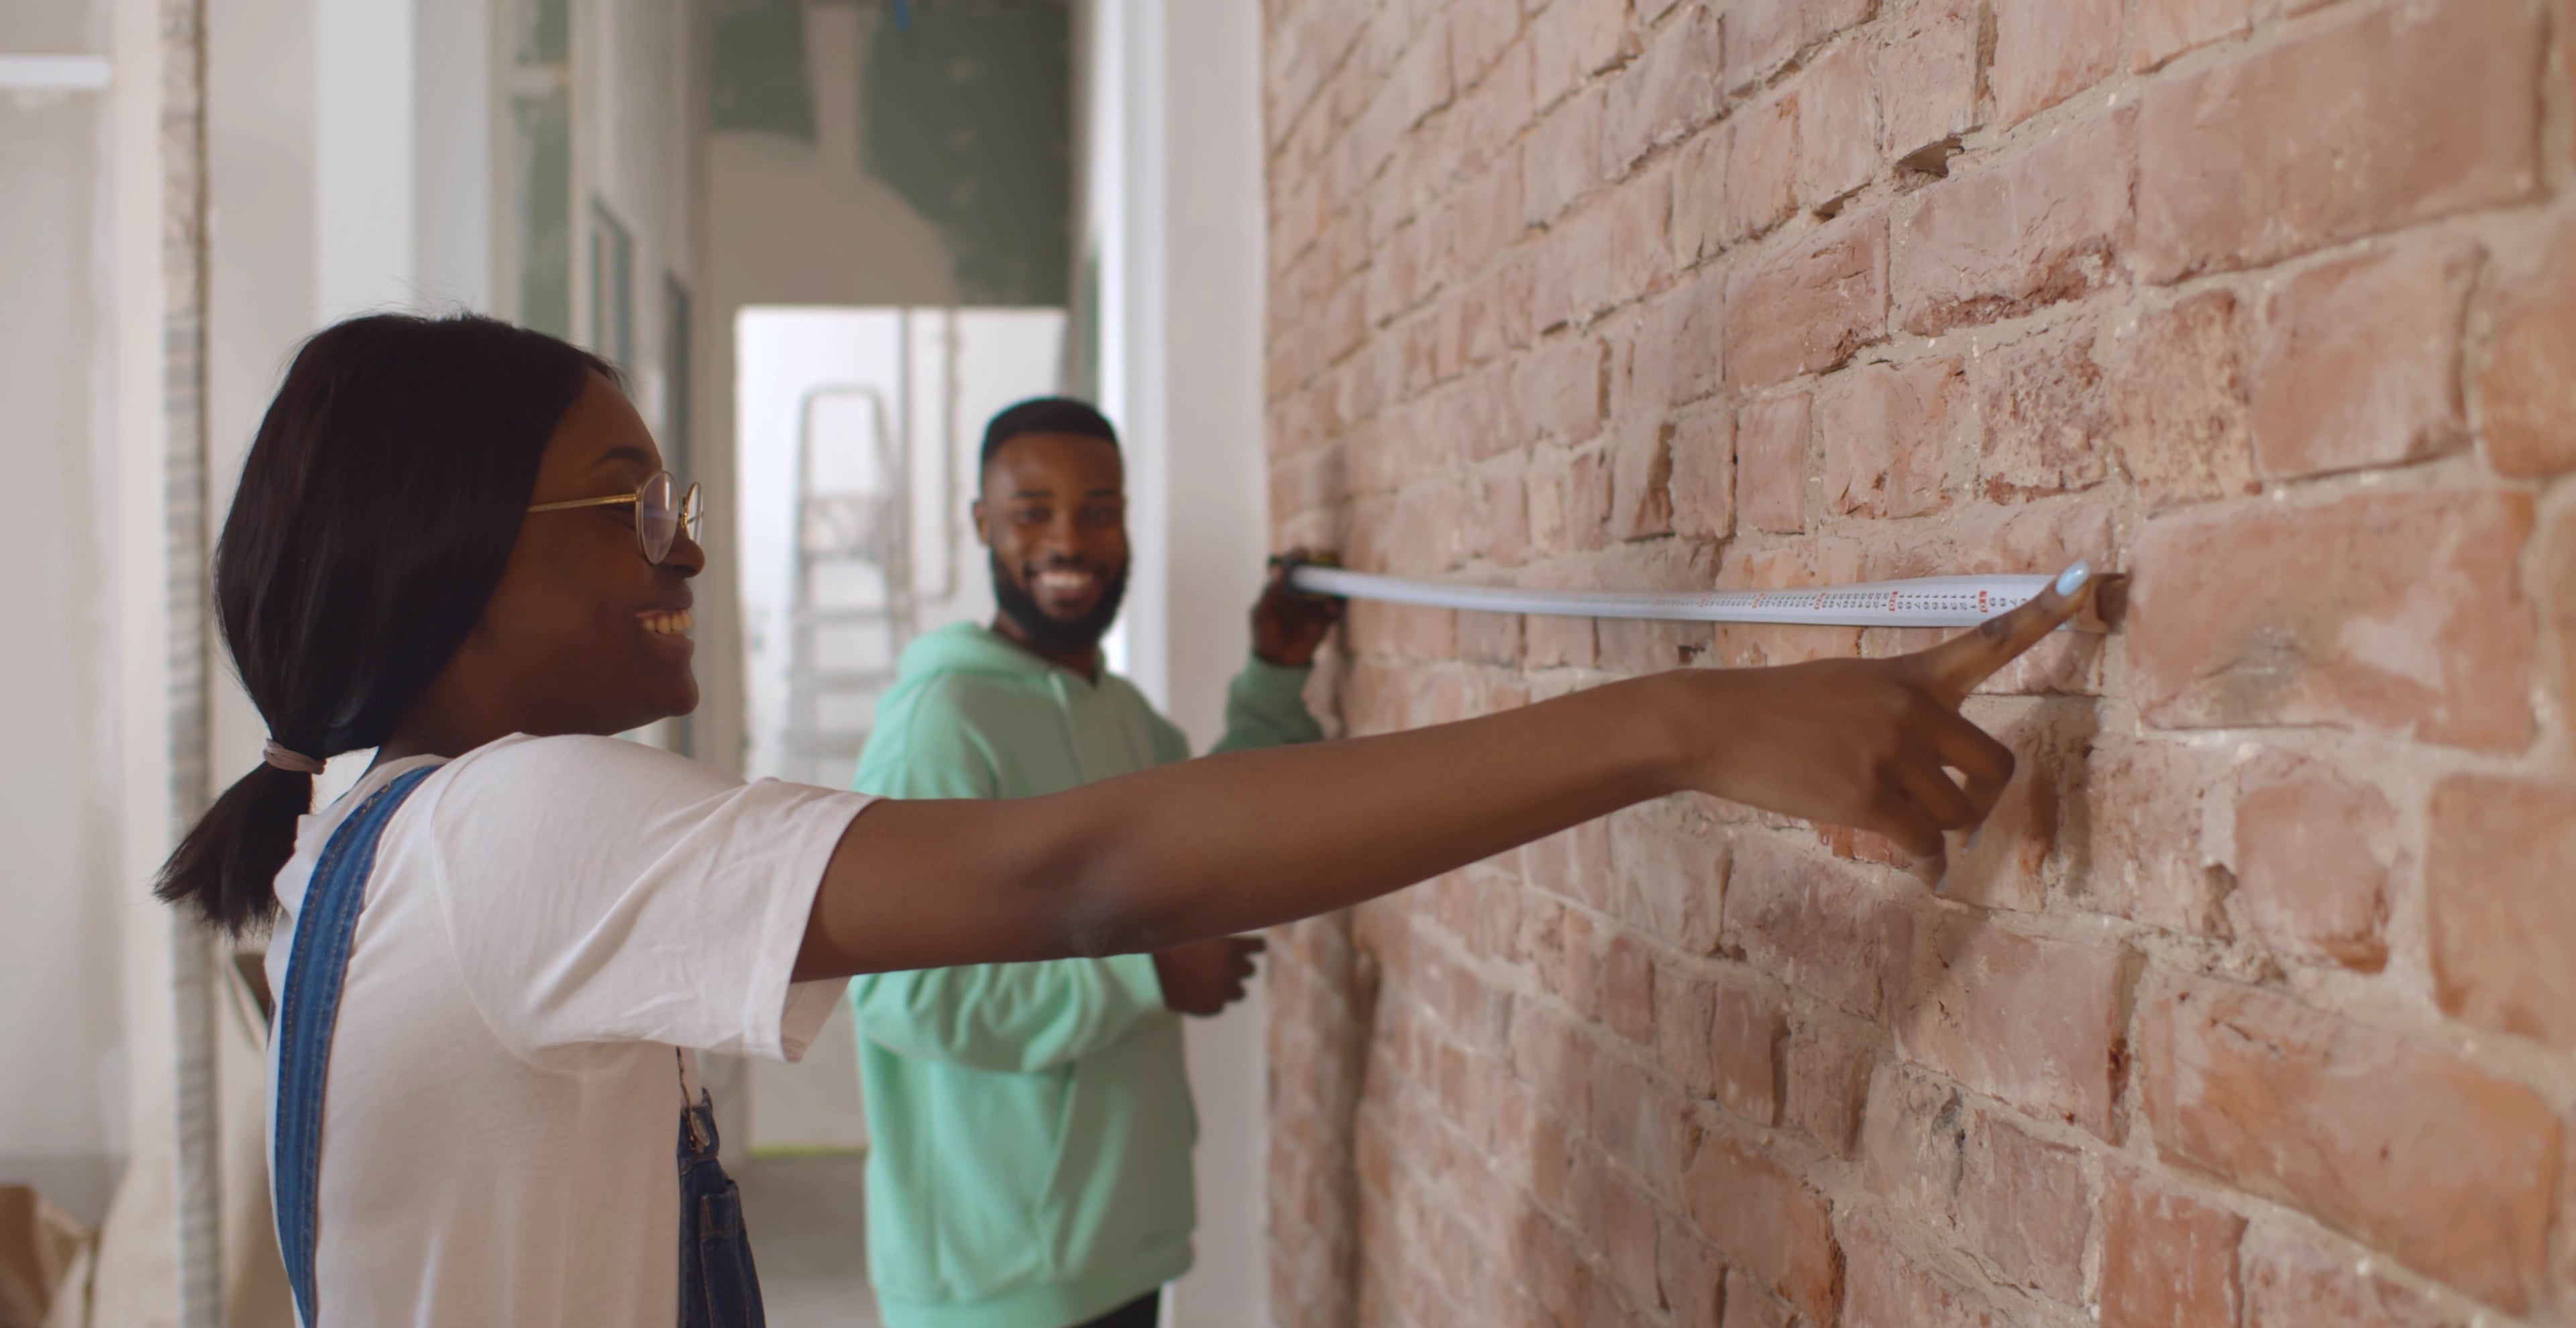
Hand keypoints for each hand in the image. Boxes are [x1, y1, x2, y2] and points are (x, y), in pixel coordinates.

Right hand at [1153, 935, 1264, 1015]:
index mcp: (1232, 946)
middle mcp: (1233, 969)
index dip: (1253, 947)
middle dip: (1238, 967)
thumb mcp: (1196, 929)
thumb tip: (1233, 929)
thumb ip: (1219, 932)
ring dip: (1228, 986)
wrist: (1146, 971)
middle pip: (1250, 970)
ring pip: (1239, 992)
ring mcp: (1223, 990)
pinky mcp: (1211, 1007)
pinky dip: (1210, 1000)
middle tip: (1219, 963)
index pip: (1259, 947)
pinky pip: (1219, 1005)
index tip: (1248, 947)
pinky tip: (1193, 990)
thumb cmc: (1168, 943)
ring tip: (1207, 980)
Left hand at [1251, 549, 1344, 666]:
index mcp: (1282, 587)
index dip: (1297, 556)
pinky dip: (1336, 607)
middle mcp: (1300, 592)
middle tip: (1328, 561)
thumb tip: (1278, 569)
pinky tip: (1331, 609)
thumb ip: (1270, 593)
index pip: (1291, 565)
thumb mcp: (1262, 614)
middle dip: (1323, 565)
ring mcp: (1313, 605)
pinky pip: (1334, 609)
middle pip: (1314, 572)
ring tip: (1330, 588)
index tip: (1303, 552)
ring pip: (1327, 589)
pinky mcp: (1324, 619)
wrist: (1277, 661)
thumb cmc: (1264, 634)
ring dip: (1332, 586)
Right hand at [1678, 563, 2099, 871]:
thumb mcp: (1847, 686)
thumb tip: (1932, 791)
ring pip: (1959, 815)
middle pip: (1996, 766)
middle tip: (1961, 814)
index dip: (2044, 610)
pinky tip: (1912, 867)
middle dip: (1983, 800)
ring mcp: (1892, 752)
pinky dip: (1921, 862)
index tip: (2083, 577)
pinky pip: (1923, 843)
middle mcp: (1912, 708)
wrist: (1714, 724)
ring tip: (1913, 833)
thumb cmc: (1775, 710)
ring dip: (1943, 833)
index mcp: (1912, 674)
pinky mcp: (1867, 797)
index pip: (1990, 639)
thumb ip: (1899, 716)